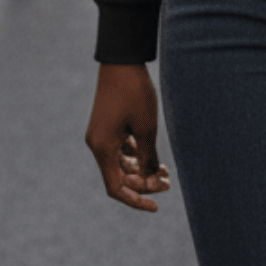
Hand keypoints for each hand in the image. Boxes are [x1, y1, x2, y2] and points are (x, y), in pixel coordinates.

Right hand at [85, 63, 170, 211]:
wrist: (122, 59)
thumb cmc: (134, 92)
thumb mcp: (146, 128)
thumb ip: (147, 158)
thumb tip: (151, 182)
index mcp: (102, 148)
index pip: (116, 188)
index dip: (136, 200)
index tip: (156, 206)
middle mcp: (97, 144)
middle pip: (119, 176)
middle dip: (143, 183)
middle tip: (168, 183)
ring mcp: (101, 134)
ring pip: (120, 163)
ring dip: (141, 169)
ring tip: (166, 171)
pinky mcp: (107, 125)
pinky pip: (120, 148)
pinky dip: (136, 154)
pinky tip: (152, 153)